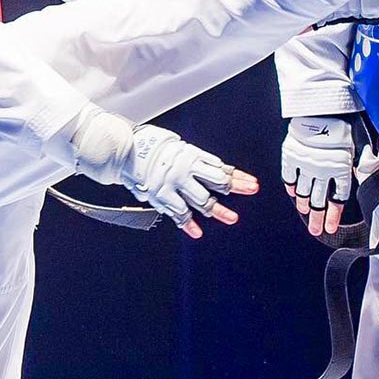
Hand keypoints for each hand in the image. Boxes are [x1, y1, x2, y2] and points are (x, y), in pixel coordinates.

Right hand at [123, 125, 259, 237]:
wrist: (125, 150)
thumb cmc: (151, 146)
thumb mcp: (178, 147)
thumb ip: (196, 160)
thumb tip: (216, 168)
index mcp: (192, 156)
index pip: (221, 168)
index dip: (238, 176)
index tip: (252, 183)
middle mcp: (186, 170)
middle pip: (217, 182)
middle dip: (237, 188)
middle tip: (251, 191)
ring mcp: (175, 184)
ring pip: (202, 200)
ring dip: (218, 210)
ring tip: (232, 218)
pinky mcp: (162, 196)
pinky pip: (179, 213)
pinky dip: (188, 224)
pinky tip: (197, 231)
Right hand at [282, 116, 355, 235]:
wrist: (320, 109)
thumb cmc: (344, 122)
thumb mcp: (362, 141)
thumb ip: (366, 160)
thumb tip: (370, 172)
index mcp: (341, 169)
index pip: (337, 199)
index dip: (333, 216)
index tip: (330, 228)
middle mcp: (322, 172)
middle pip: (319, 201)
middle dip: (317, 218)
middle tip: (315, 230)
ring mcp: (305, 166)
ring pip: (303, 192)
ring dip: (304, 204)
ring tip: (304, 211)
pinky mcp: (291, 157)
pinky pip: (289, 178)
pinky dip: (291, 187)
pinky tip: (292, 193)